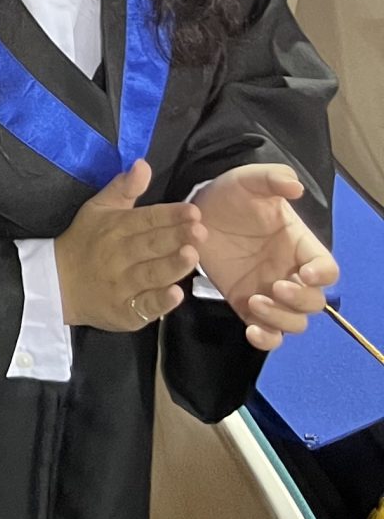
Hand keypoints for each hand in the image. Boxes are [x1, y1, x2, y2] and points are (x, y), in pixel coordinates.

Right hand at [54, 160, 203, 331]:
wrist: (58, 283)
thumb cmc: (86, 241)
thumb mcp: (98, 208)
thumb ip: (124, 187)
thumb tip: (143, 164)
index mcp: (115, 226)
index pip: (146, 219)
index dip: (169, 215)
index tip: (193, 211)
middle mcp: (118, 255)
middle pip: (150, 245)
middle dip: (176, 237)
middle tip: (200, 231)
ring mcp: (121, 285)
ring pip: (150, 274)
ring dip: (172, 265)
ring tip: (191, 255)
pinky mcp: (124, 311)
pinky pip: (144, 306)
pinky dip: (159, 301)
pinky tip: (175, 294)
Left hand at [191, 163, 337, 351]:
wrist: (193, 214)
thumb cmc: (229, 196)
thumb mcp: (247, 180)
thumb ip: (271, 179)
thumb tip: (296, 187)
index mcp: (299, 245)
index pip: (327, 268)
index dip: (322, 275)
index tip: (305, 272)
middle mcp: (290, 273)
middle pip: (315, 302)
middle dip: (300, 300)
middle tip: (275, 287)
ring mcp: (270, 294)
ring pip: (294, 322)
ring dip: (281, 319)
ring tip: (255, 302)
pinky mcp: (247, 307)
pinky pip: (268, 334)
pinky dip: (267, 339)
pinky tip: (252, 329)